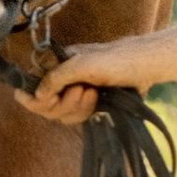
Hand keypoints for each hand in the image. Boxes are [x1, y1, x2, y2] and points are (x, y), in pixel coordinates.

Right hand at [21, 36, 152, 126]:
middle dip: (62, 103)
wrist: (145, 67)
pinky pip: (76, 117)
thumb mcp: (81, 65)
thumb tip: (37, 94)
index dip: (35, 97)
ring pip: (61, 114)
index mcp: (57, 64)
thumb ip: (55, 78)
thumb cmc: (115, 59)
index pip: (31, 85)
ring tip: (92, 93)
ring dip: (76, 107)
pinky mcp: (88, 104)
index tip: (48, 100)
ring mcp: (75, 93)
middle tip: (80, 91)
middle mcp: (63, 79)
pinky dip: (85, 112)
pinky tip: (97, 99)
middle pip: (45, 105)